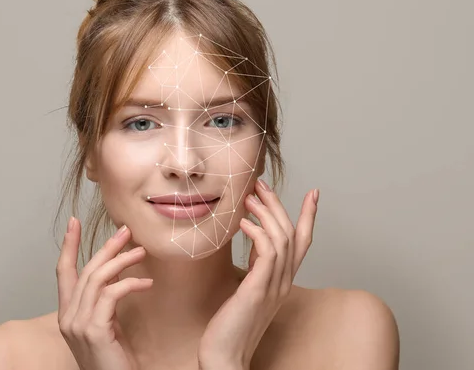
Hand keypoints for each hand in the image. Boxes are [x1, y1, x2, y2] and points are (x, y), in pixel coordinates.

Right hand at [56, 217, 152, 369]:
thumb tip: (115, 270)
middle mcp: (67, 318)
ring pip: (98, 279)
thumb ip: (104, 300)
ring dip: (121, 261)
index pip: (63, 272)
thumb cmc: (114, 360)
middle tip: (126, 231)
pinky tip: (146, 283)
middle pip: (86, 270)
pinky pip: (111, 295)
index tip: (73, 222)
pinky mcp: (94, 331)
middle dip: (106, 247)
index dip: (68, 246)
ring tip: (141, 252)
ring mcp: (78, 325)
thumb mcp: (106, 324)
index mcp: (67, 315)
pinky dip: (130, 284)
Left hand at [197, 181, 318, 369]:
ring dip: (266, 213)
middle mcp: (284, 282)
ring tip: (249, 197)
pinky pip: (267, 254)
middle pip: (293, 234)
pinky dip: (258, 233)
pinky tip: (244, 223)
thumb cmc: (231, 325)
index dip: (309, 217)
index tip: (312, 193)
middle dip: (279, 205)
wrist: (225, 356)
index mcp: (282, 281)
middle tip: (261, 184)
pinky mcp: (258, 290)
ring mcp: (274, 287)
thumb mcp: (247, 289)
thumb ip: (255, 268)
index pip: (302, 243)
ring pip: (282, 239)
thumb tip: (252, 242)